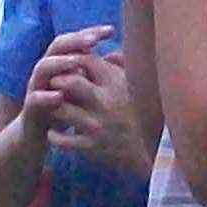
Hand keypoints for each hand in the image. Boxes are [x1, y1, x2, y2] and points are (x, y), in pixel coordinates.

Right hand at [18, 24, 112, 145]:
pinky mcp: (30, 108)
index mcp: (60, 64)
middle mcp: (47, 71)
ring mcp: (36, 88)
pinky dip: (46, 96)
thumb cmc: (66, 111)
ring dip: (59, 63)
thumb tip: (122, 58)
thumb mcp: (84, 92)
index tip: (111, 31)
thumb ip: (96, 74)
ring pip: (43, 68)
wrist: (38, 136)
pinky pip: (35, 99)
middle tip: (94, 41)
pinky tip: (59, 96)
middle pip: (58, 47)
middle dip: (75, 41)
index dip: (91, 34)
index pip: (75, 41)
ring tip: (76, 61)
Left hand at [32, 36, 147, 177]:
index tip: (69, 67)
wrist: (153, 153)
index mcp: (117, 83)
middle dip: (57, 81)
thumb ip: (122, 67)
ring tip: (53, 107)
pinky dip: (54, 135)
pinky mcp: (92, 147)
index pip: (85, 60)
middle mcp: (106, 103)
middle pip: (69, 81)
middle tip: (54, 86)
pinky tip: (56, 132)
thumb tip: (108, 54)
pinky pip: (62, 140)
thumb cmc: (141, 114)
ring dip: (53, 107)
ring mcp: (97, 126)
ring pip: (60, 109)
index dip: (72, 60)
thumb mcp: (137, 87)